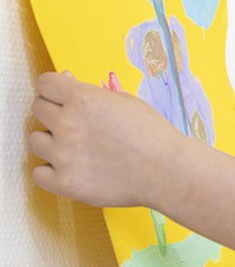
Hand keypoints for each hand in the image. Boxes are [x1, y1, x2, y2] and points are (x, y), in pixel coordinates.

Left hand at [29, 72, 183, 208]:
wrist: (167, 171)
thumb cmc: (152, 135)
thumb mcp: (125, 102)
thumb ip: (92, 94)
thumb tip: (67, 84)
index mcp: (83, 99)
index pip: (45, 83)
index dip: (55, 88)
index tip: (62, 96)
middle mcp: (67, 124)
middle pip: (37, 108)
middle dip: (53, 112)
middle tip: (75, 123)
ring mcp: (63, 155)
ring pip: (35, 141)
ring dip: (51, 142)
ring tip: (76, 148)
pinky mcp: (64, 183)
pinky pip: (39, 173)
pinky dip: (52, 171)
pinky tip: (72, 168)